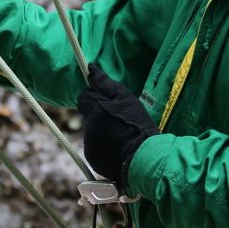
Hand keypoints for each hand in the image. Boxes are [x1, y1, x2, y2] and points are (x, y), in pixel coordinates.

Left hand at [77, 64, 157, 184]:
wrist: (144, 158)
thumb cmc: (138, 125)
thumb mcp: (126, 99)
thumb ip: (106, 84)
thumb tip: (90, 69)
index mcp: (95, 110)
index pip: (84, 96)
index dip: (96, 97)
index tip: (109, 104)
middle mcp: (88, 127)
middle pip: (88, 114)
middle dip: (100, 114)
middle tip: (120, 120)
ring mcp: (89, 144)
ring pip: (92, 131)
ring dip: (102, 130)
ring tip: (121, 135)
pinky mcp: (92, 158)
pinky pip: (94, 147)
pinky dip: (103, 145)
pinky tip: (118, 147)